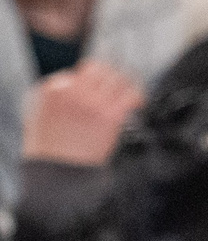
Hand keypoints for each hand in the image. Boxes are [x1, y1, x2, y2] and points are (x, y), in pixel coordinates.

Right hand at [22, 62, 141, 167]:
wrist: (57, 172)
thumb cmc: (47, 148)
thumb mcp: (39, 114)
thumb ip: (55, 95)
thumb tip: (72, 82)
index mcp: (54, 90)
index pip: (78, 71)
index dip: (88, 80)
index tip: (95, 87)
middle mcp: (74, 91)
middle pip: (101, 68)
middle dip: (108, 76)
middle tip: (113, 87)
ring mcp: (94, 102)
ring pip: (118, 77)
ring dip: (124, 84)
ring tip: (126, 93)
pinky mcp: (111, 115)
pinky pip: (132, 95)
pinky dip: (137, 96)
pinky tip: (137, 103)